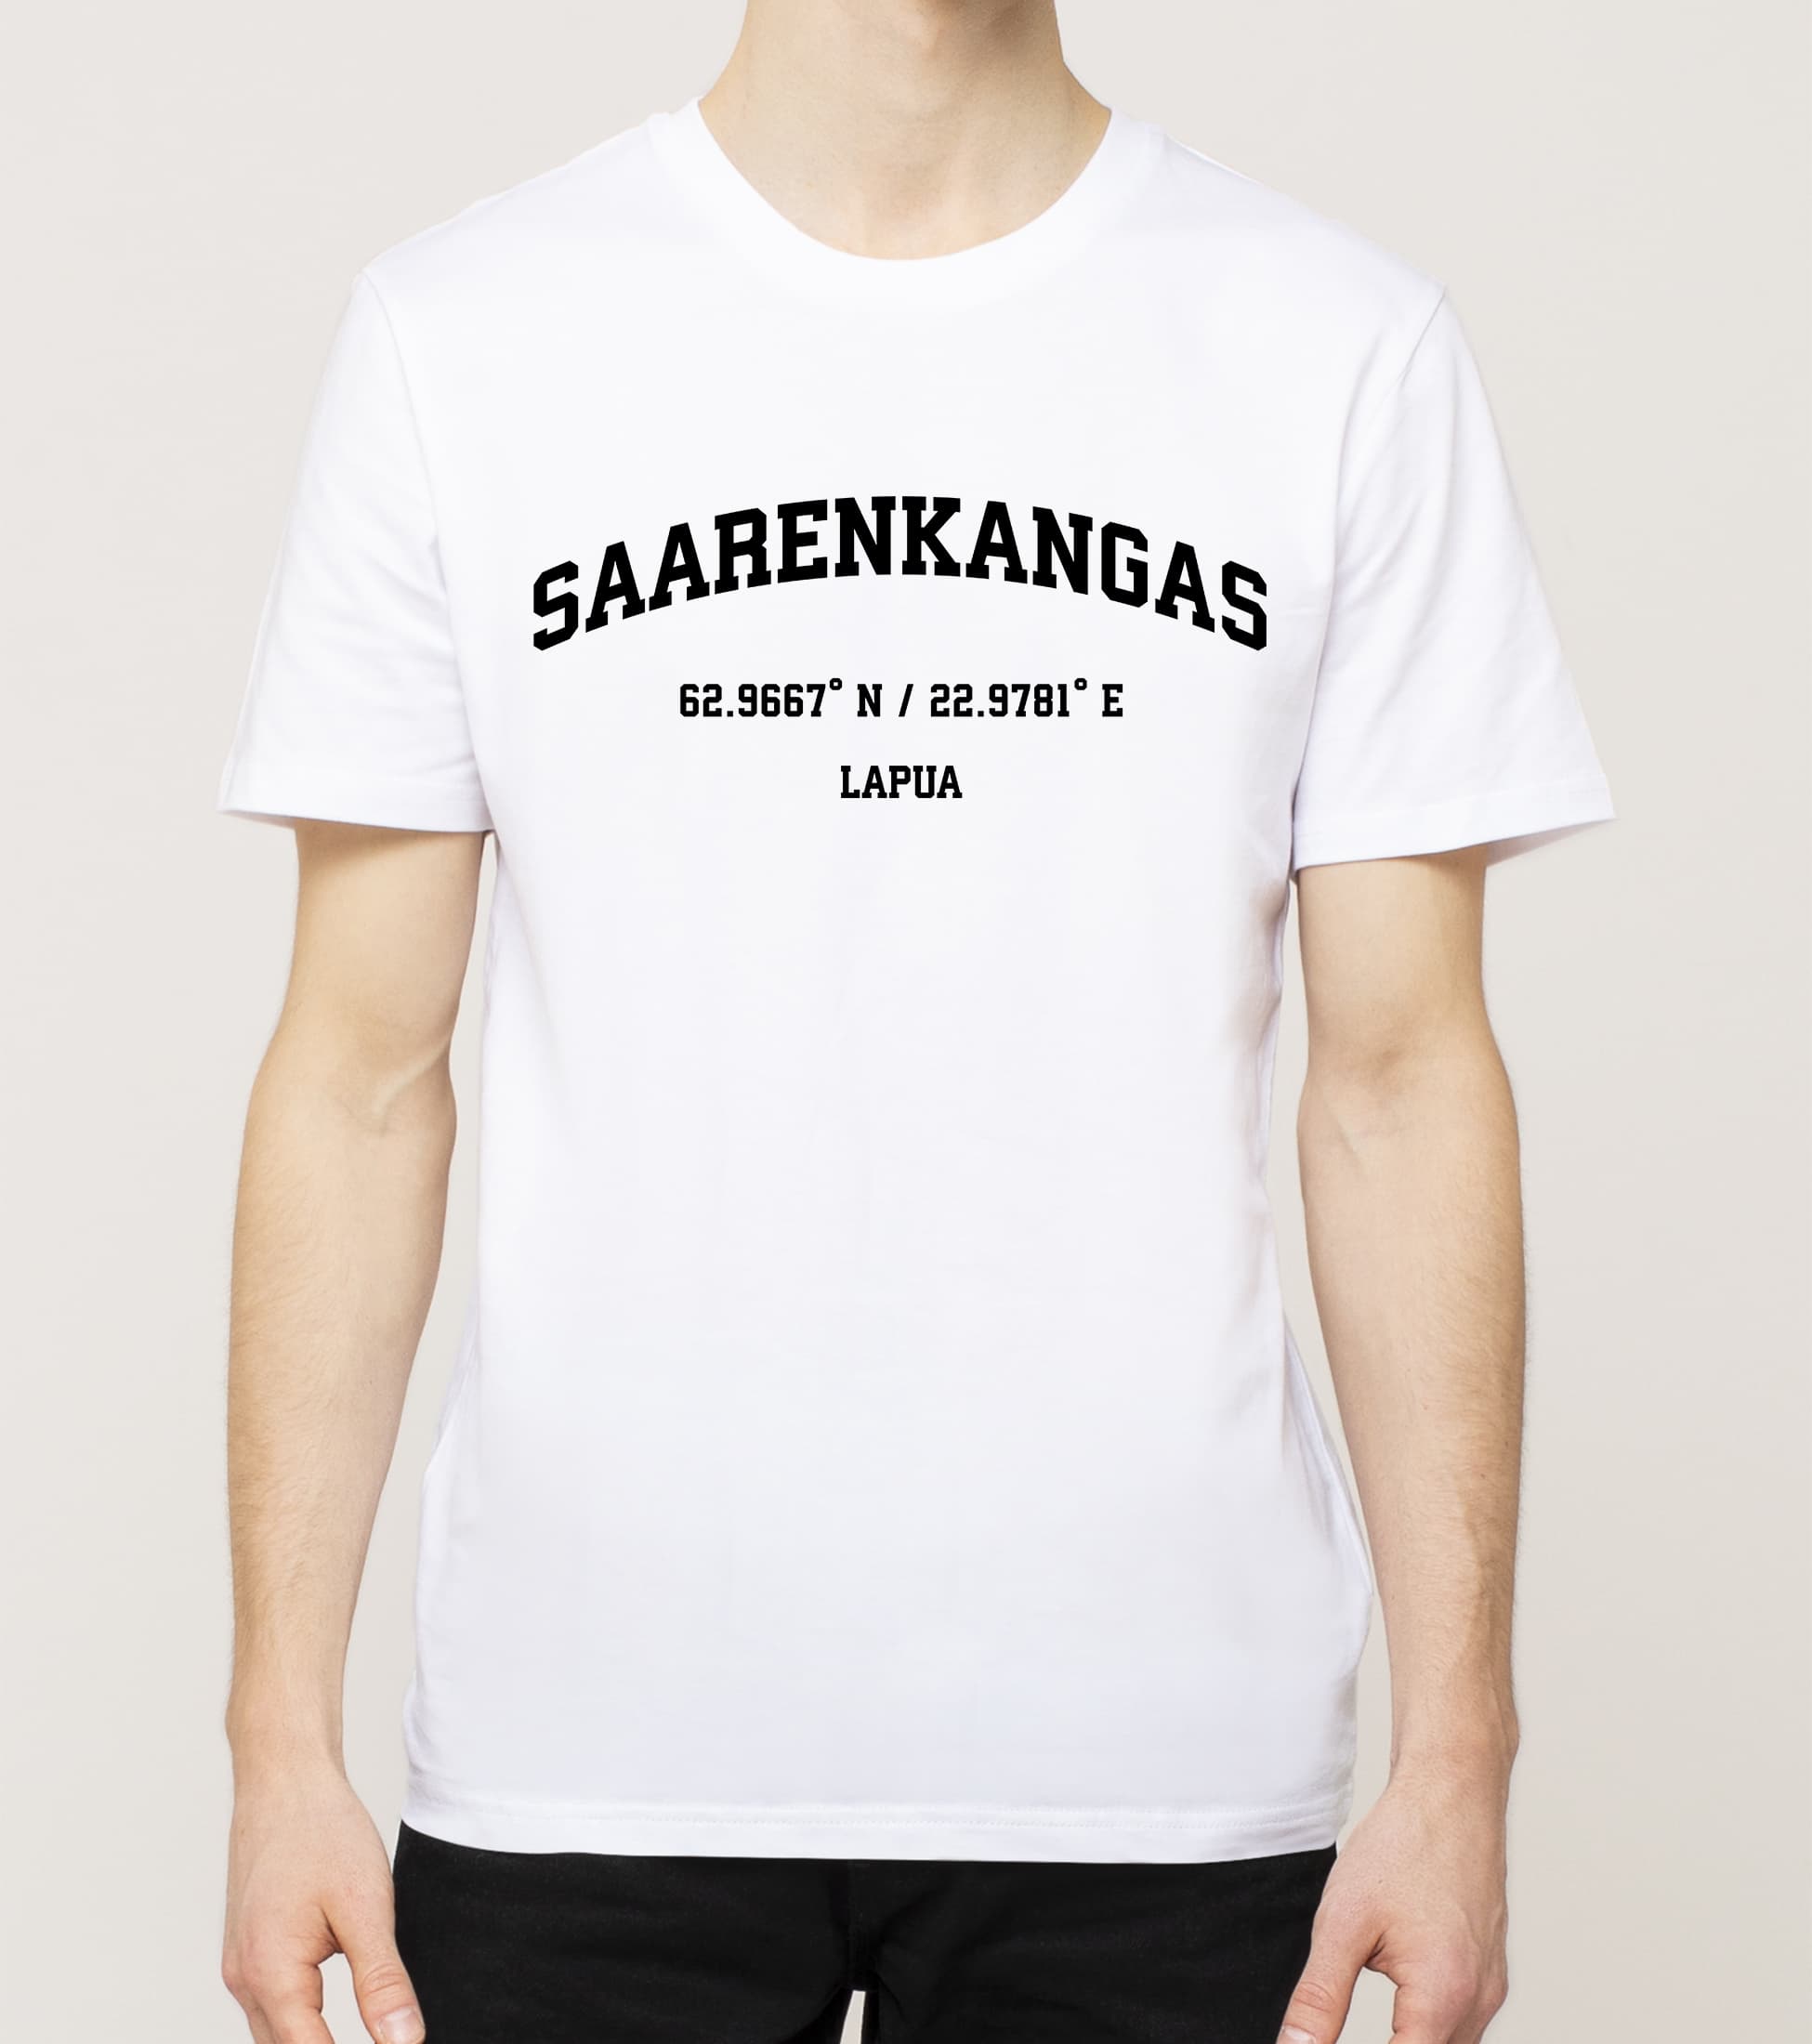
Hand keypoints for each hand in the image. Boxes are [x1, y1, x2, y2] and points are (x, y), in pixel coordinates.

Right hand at [223, 1761, 423, 2043]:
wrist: (284, 1780)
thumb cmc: (322, 1831)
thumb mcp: (366, 1907)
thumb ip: (382, 1981)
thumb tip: (404, 2042)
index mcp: (270, 1974)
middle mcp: (244, 1978)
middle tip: (388, 2038)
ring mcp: (240, 1965)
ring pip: (276, 2033)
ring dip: (312, 2040)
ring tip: (369, 2030)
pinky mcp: (246, 1951)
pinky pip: (271, 2005)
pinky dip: (301, 2018)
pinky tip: (330, 2011)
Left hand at [1278, 1760, 1510, 2043]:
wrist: (1452, 1795)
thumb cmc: (1402, 1846)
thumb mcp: (1342, 1923)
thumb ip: (1320, 1997)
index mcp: (1444, 1995)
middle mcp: (1478, 2001)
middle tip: (1332, 2030)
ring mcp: (1490, 1988)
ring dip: (1409, 2042)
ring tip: (1374, 2011)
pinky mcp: (1491, 1973)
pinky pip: (1462, 2023)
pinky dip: (1428, 2026)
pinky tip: (1401, 2002)